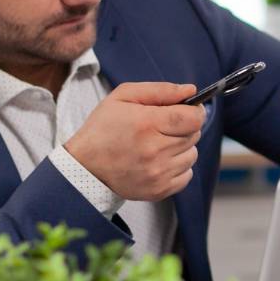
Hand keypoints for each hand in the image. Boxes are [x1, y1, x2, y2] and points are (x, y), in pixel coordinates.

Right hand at [64, 82, 204, 200]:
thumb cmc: (103, 128)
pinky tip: (159, 161)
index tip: (187, 110)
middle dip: (184, 128)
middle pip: (194, 135)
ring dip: (181, 148)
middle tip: (162, 128)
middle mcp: (155, 151)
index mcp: (147, 124)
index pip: (194, 118)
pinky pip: (187, 175)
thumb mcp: (123, 97)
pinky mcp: (159, 190)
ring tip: (159, 145)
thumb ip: (160, 90)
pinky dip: (178, 167)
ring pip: (192, 155)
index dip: (194, 111)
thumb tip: (191, 91)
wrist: (85, 167)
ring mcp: (158, 173)